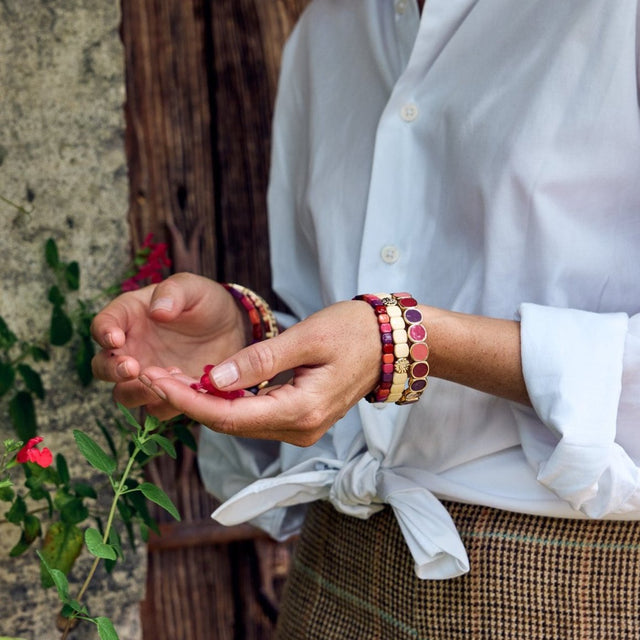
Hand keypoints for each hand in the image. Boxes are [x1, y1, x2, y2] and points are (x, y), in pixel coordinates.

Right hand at [91, 273, 246, 417]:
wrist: (231, 328)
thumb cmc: (205, 302)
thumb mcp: (193, 288)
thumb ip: (174, 292)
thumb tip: (157, 310)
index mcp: (128, 316)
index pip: (103, 325)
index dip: (104, 332)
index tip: (115, 338)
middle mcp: (130, 348)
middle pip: (102, 366)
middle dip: (112, 369)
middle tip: (132, 367)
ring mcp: (146, 373)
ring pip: (124, 393)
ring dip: (136, 391)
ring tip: (163, 379)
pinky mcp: (166, 393)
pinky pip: (156, 408)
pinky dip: (165, 403)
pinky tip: (184, 390)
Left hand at [138, 300, 381, 445]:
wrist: (389, 344)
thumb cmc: (353, 332)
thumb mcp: (307, 337)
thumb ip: (261, 360)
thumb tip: (215, 378)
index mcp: (302, 410)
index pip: (230, 415)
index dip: (187, 400)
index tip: (153, 379)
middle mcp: (300, 429)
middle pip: (230, 423)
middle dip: (187, 401)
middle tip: (149, 375)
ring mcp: (300, 429)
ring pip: (240, 422)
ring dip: (204, 402)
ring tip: (168, 377)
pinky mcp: (299, 421)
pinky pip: (254, 416)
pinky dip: (226, 401)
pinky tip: (205, 384)